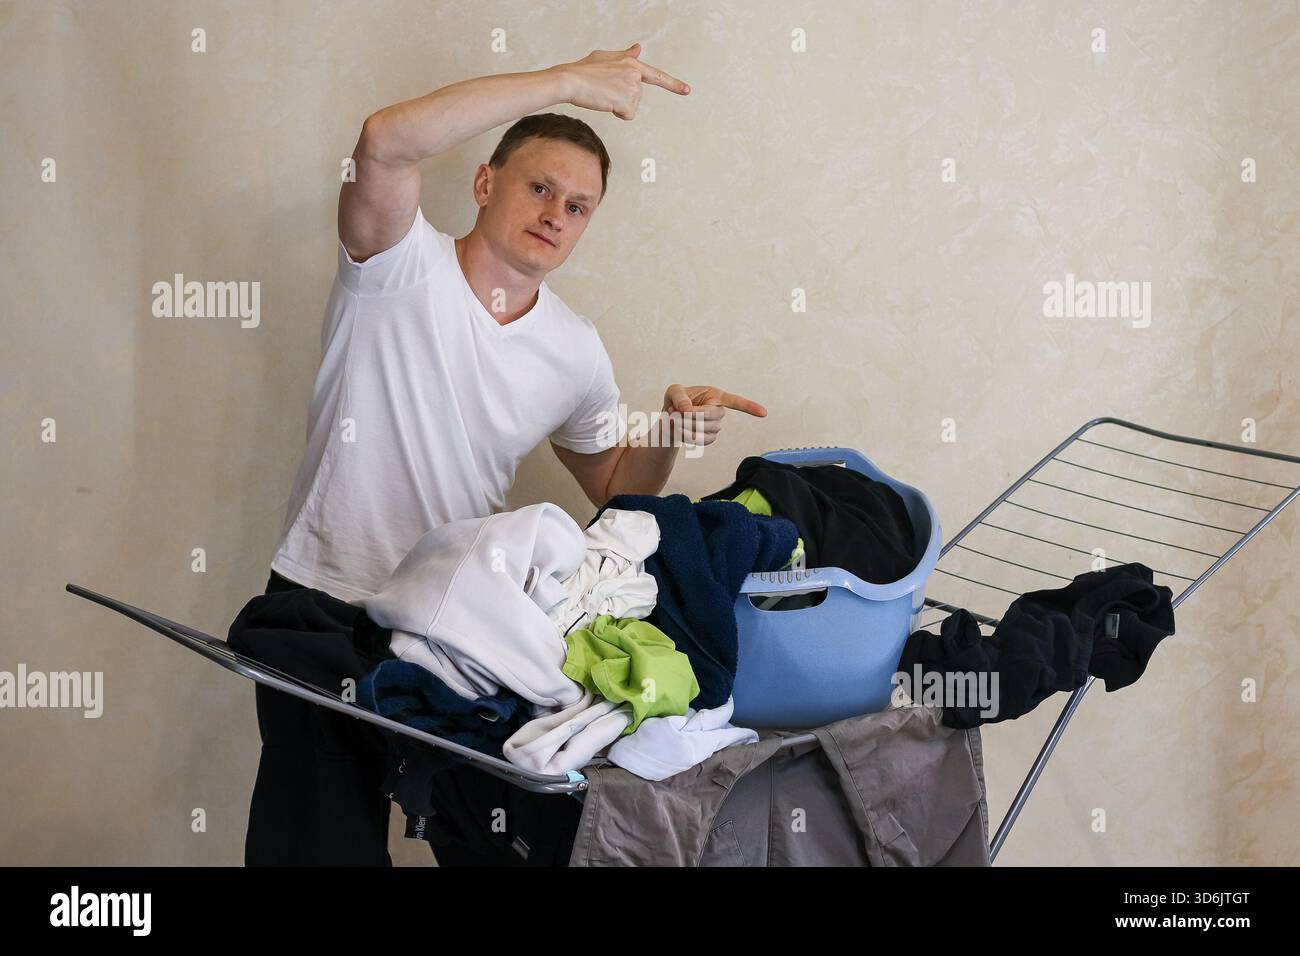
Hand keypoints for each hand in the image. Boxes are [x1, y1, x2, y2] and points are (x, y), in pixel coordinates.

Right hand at [558, 43, 689, 119]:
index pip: (656, 75)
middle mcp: (635, 74)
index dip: (673, 84)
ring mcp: (632, 87)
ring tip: (602, 94)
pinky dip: (616, 113)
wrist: (570, 80)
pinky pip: (627, 115)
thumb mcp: (605, 58)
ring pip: (631, 107)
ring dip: (617, 105)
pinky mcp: (628, 101)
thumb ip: (624, 57)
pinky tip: (605, 102)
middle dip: (621, 98)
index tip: (687, 90)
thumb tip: (638, 48)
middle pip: (636, 97)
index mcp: (631, 63)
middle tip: (603, 90)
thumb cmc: (583, 70)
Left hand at [661, 384, 767, 446]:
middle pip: (712, 416)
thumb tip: (686, 408)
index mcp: (715, 395)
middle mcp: (719, 411)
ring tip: (674, 418)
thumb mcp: (674, 391)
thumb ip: (679, 396)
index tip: (764, 413)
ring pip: (705, 430)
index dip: (749, 407)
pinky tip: (680, 429)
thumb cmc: (676, 400)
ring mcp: (716, 426)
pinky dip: (687, 435)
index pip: (735, 401)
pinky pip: (701, 440)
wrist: (671, 417)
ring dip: (686, 426)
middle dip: (692, 415)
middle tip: (675, 411)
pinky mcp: (709, 438)